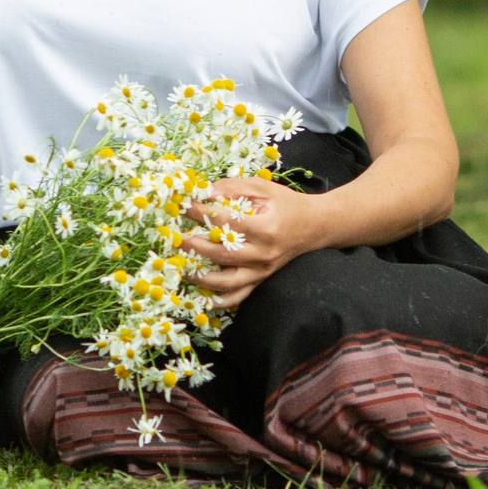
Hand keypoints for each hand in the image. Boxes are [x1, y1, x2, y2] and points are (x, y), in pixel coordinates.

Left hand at [182, 177, 332, 308]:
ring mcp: (262, 271)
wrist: (313, 226)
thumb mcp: (262, 188)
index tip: (183, 205)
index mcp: (266, 227)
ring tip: (181, 265)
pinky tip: (201, 297)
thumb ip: (232, 188)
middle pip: (223, 254)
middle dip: (195, 246)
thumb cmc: (285, 204)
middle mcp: (264, 253)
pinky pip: (238, 297)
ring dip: (200, 276)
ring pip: (227, 282)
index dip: (202, 213)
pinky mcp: (260, 280)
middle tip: (174, 238)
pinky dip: (219, 300)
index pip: (227, 221)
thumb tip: (202, 192)